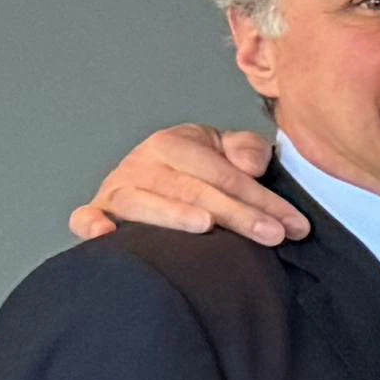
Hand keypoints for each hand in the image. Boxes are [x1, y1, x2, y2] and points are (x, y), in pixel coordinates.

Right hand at [68, 125, 294, 245]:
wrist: (159, 173)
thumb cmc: (198, 169)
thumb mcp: (226, 151)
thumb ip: (245, 150)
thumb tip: (251, 165)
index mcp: (173, 143)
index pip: (223, 173)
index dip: (262, 199)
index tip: (294, 225)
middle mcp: (142, 163)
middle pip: (191, 190)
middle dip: (237, 214)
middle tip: (272, 235)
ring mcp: (117, 188)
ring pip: (144, 203)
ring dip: (173, 215)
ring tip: (205, 226)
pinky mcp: (98, 212)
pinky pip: (84, 218)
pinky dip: (90, 225)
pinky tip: (106, 235)